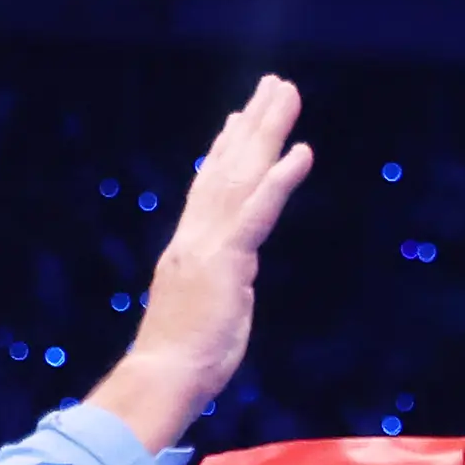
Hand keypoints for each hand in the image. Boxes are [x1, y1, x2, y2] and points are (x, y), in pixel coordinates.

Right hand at [85, 77, 314, 455]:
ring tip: (285, 93)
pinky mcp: (227, 260)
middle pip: (226, 168)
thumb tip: (235, 279)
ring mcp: (209, 244)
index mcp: (188, 249)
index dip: (224, 151)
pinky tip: (302, 151)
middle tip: (272, 86)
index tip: (237, 120)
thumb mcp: (207, 313)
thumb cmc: (183, 364)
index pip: (207, 190)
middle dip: (251, 124)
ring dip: (267, 130)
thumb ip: (222, 287)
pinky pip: (258, 211)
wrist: (163, 379)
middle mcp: (195, 236)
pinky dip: (281, 178)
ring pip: (242, 175)